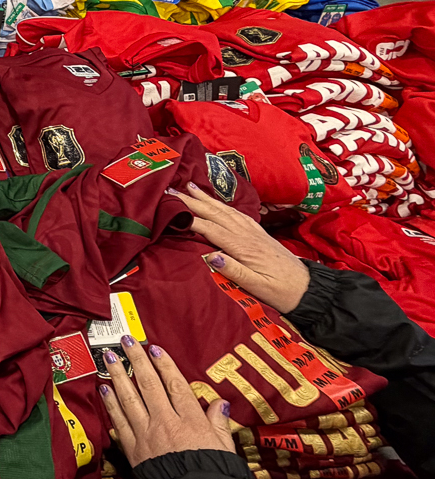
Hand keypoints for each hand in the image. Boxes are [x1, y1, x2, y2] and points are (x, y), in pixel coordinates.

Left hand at [99, 336, 234, 467]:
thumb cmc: (213, 477)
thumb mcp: (226, 449)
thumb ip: (220, 425)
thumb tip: (220, 403)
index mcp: (192, 421)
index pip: (175, 386)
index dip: (165, 365)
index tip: (155, 349)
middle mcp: (166, 422)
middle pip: (149, 385)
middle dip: (136, 361)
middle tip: (126, 341)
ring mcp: (147, 434)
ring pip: (129, 398)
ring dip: (118, 375)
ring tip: (109, 357)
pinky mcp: (133, 449)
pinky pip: (119, 421)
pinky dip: (110, 403)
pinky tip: (104, 389)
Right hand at [170, 183, 309, 312]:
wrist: (308, 289)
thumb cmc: (281, 291)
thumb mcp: (257, 287)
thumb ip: (234, 271)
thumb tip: (210, 256)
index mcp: (244, 247)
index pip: (211, 228)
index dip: (190, 218)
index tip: (170, 210)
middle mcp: (248, 235)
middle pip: (216, 214)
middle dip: (193, 201)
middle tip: (172, 191)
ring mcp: (254, 232)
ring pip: (226, 210)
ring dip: (206, 198)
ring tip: (190, 186)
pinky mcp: (259, 234)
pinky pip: (238, 214)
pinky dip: (223, 205)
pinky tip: (217, 202)